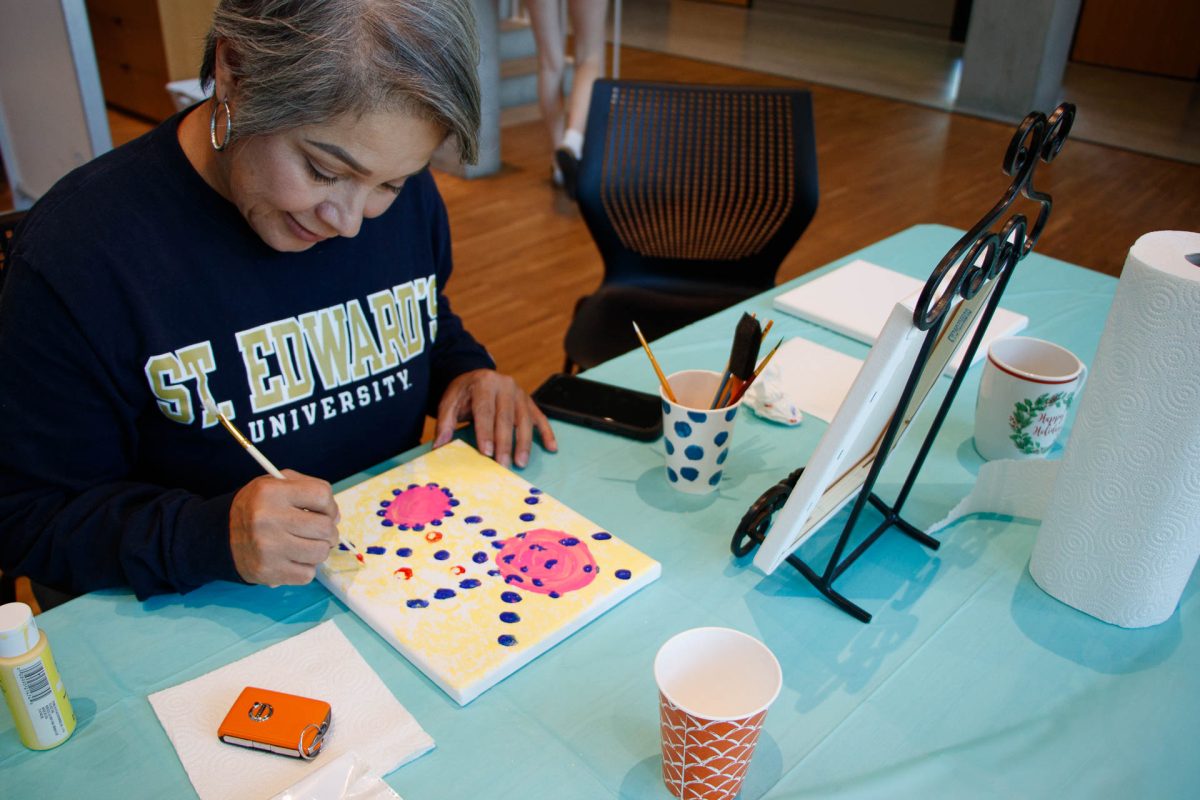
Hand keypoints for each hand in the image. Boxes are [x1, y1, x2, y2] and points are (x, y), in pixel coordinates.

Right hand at [228, 470, 341, 586]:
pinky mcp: (268, 571)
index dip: (330, 505)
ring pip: (321, 552)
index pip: (321, 495)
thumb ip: (308, 488)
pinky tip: (293, 558)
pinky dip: (306, 567)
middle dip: (329, 531)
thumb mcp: (276, 483)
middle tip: (321, 532)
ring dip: (320, 550)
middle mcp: (268, 519)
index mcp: (271, 492)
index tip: (325, 512)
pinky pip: (308, 574)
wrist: (221, 535)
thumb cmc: (258, 508)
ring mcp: (268, 548)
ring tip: (306, 545)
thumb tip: (335, 516)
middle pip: (325, 527)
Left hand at [433, 369, 557, 467]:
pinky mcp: (529, 401)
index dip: (486, 433)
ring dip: (524, 443)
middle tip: (503, 465)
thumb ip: (445, 422)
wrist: (478, 376)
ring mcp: (520, 393)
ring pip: (524, 420)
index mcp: (484, 383)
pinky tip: (551, 448)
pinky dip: (547, 433)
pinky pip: (540, 417)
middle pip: (506, 418)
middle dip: (505, 443)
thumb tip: (439, 446)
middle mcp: (505, 385)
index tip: (487, 453)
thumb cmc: (464, 392)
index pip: (485, 411)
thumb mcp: (449, 401)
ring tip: (521, 462)